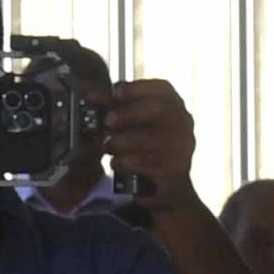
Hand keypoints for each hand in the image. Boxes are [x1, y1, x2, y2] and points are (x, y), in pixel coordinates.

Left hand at [104, 78, 197, 208]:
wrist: (167, 185)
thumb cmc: (146, 146)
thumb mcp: (132, 123)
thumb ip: (114, 107)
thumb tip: (90, 96)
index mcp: (174, 105)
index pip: (162, 88)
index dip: (137, 88)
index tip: (115, 92)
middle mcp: (183, 123)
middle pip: (157, 109)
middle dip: (128, 113)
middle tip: (107, 121)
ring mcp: (182, 148)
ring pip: (148, 139)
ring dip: (120, 142)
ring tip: (108, 146)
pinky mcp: (175, 171)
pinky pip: (144, 163)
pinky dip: (124, 162)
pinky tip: (117, 163)